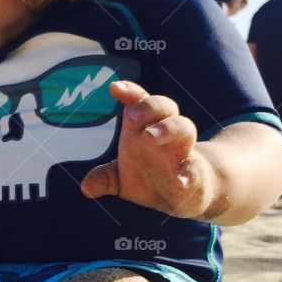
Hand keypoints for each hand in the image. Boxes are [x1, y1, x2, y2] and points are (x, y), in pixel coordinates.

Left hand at [80, 81, 221, 219]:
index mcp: (146, 128)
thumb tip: (85, 187)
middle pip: (165, 107)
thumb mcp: (123, 179)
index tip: (115, 88)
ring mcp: (184, 152)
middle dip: (149, 107)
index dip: (130, 92)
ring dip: (168, 129)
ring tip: (150, 136)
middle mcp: (166, 134)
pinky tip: (180, 180)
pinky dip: (188, 173)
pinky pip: (195, 169)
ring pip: (184, 128)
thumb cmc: (153, 175)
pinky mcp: (196, 174)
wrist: (190, 194)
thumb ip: (105, 178)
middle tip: (132, 117)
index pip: (140, 103)